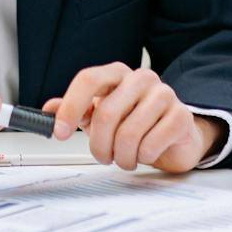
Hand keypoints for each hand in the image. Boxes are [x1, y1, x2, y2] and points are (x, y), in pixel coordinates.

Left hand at [43, 63, 219, 172]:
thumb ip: (76, 111)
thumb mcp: (101, 115)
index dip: (71, 107)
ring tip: (126, 157)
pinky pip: (150, 145)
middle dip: (99, 145)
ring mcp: (165, 94)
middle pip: (106, 113)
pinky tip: (146, 153)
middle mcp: (141, 78)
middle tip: (103, 156)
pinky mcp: (181, 116)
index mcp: (118, 73)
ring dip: (122, 156)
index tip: (60, 132)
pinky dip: (143, 157)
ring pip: (128, 134)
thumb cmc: (136, 122)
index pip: (88, 79)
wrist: (176, 136)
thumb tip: (49, 110)